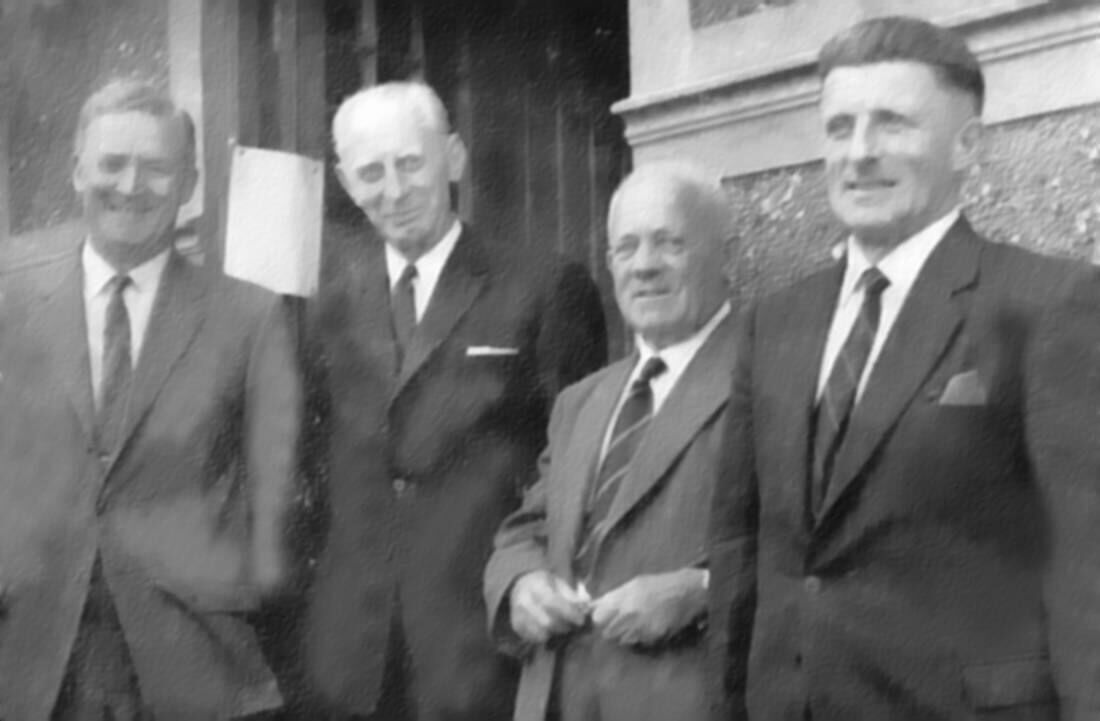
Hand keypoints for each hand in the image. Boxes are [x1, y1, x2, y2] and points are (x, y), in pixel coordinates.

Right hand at [509, 570, 589, 643]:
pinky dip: (547, 637)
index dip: (569, 613)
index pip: (552, 602)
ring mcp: (518, 616)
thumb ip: (572, 596)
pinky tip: (552, 630)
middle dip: (565, 626)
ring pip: (541, 634)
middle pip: (547, 622)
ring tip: (563, 627)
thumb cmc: (546, 586)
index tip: (581, 619)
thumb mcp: (559, 584)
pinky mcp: (517, 627)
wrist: (522, 586)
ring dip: (557, 634)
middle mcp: (523, 601)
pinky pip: (535, 639)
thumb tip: (586, 604)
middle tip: (574, 625)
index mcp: (535, 586)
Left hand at [590, 569, 706, 645]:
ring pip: (622, 640)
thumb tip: (593, 605)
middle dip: (611, 628)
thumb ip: (613, 596)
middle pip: (607, 632)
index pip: (597, 617)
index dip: (600, 618)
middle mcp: (629, 614)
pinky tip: (648, 627)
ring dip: (625, 634)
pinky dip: (640, 638)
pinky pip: (639, 642)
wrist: (686, 591)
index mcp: (622, 598)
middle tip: (621, 622)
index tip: (604, 617)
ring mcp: (641, 627)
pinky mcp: (653, 637)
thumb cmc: (659, 585)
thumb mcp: (634, 584)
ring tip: (637, 623)